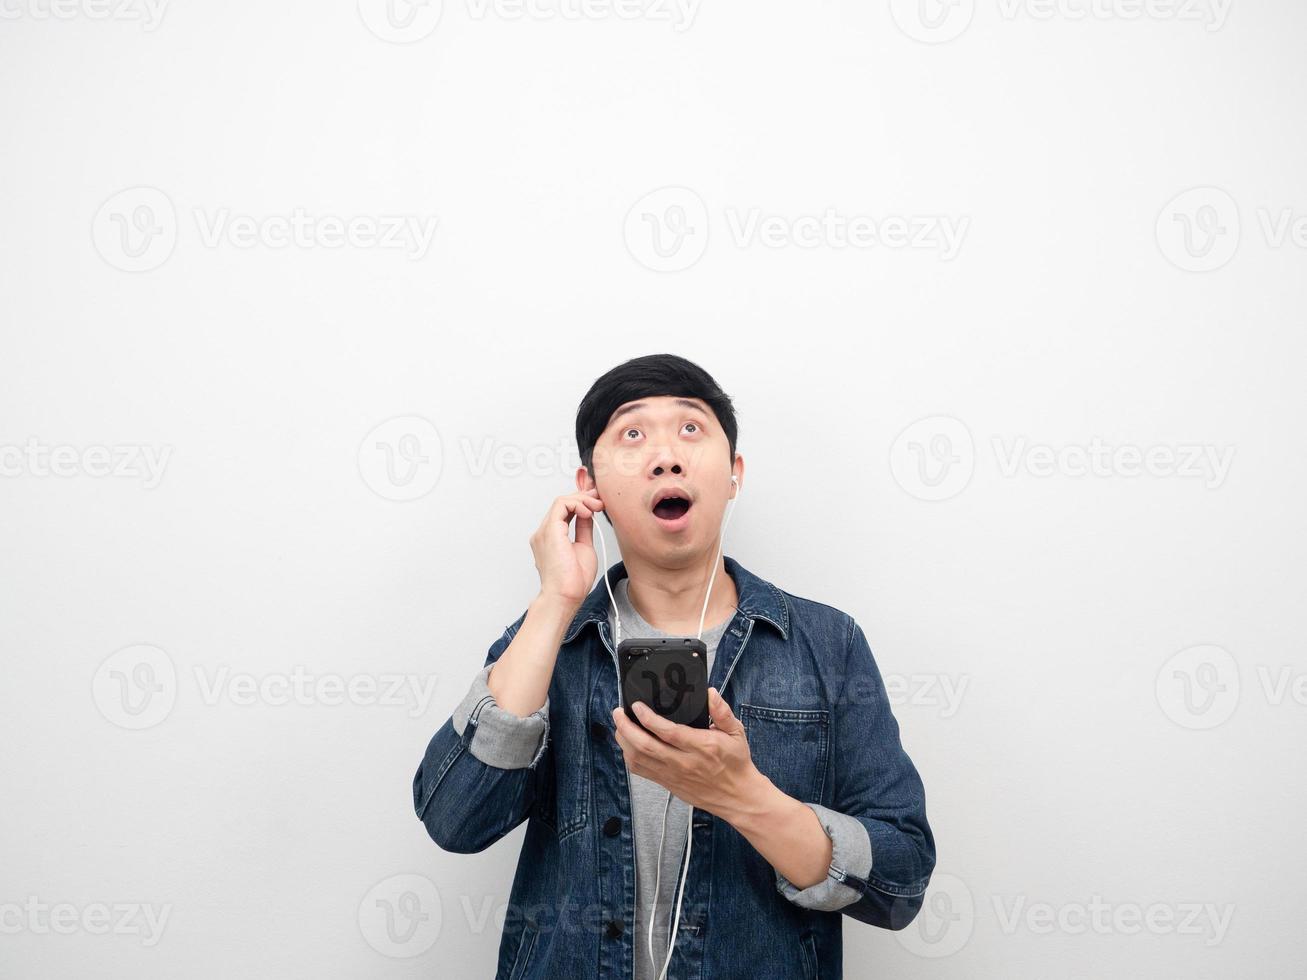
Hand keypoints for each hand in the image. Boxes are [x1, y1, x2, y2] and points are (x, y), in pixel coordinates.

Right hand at [530, 488, 605, 609]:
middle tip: (601, 500)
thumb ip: (583, 529)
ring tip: (597, 506)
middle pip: (563, 503)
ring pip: (561, 501)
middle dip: (584, 497)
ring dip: (583, 499)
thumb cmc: (573, 581)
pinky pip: (561, 504)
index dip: (582, 502)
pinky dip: (577, 503)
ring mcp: (544, 531)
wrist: (565, 596)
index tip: (598, 502)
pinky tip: (588, 511)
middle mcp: (544, 533)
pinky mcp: (550, 530)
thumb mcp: (584, 547)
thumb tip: (588, 515)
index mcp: (551, 538)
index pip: (564, 510)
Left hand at [611, 687, 765, 820]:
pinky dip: (630, 757)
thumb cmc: (736, 762)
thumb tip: (710, 693)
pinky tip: (628, 745)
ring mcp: (673, 775)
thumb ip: (722, 711)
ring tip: (620, 725)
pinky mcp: (668, 783)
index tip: (637, 706)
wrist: (737, 796)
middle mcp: (684, 762)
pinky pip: (642, 771)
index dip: (649, 719)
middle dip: (626, 728)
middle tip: (618, 712)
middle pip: (646, 747)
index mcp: (702, 747)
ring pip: (640, 759)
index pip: (668, 732)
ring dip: (624, 741)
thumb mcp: (736, 732)